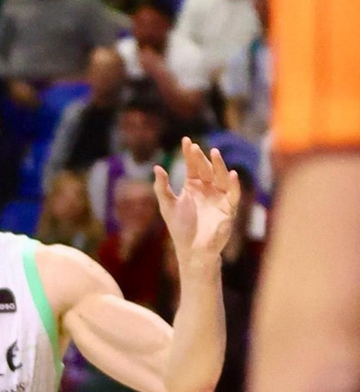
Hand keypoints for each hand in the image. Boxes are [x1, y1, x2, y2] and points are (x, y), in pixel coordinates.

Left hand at [154, 137, 238, 264]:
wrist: (192, 250)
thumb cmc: (180, 228)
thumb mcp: (167, 205)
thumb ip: (162, 187)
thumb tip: (156, 167)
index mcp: (193, 186)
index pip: (193, 166)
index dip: (190, 154)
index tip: (186, 140)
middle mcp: (208, 189)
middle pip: (206, 169)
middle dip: (201, 158)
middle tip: (195, 147)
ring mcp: (219, 197)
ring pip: (221, 178)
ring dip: (219, 166)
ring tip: (214, 153)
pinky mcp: (228, 208)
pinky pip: (233, 194)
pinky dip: (234, 185)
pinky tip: (232, 174)